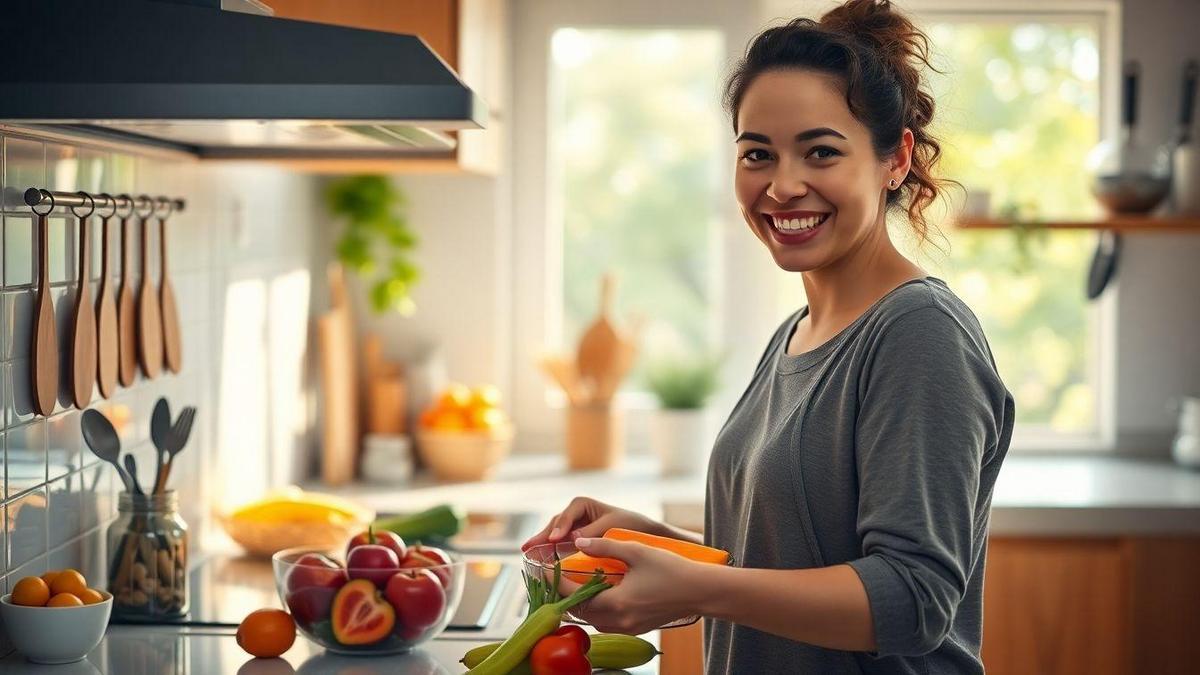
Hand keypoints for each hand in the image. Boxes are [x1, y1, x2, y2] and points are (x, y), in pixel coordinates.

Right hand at [522, 497, 665, 550]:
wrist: (644, 534)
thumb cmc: (631, 525)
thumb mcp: (612, 526)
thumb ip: (593, 532)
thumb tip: (573, 539)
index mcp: (582, 504)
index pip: (567, 515)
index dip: (560, 527)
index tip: (553, 539)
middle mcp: (575, 514)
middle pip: (555, 525)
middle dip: (542, 536)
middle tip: (528, 548)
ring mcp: (573, 528)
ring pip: (554, 534)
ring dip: (541, 544)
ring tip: (527, 553)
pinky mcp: (575, 541)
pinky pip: (560, 545)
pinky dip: (550, 552)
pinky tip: (540, 560)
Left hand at [568, 537, 703, 634]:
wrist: (701, 592)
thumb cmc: (672, 570)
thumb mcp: (636, 551)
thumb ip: (604, 546)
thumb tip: (578, 542)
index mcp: (615, 604)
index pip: (573, 596)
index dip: (555, 582)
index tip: (542, 570)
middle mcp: (618, 622)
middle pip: (579, 611)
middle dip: (565, 594)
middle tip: (556, 575)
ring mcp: (627, 629)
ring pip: (592, 619)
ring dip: (582, 602)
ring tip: (576, 582)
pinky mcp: (636, 629)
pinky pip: (606, 622)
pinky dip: (597, 608)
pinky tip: (600, 591)